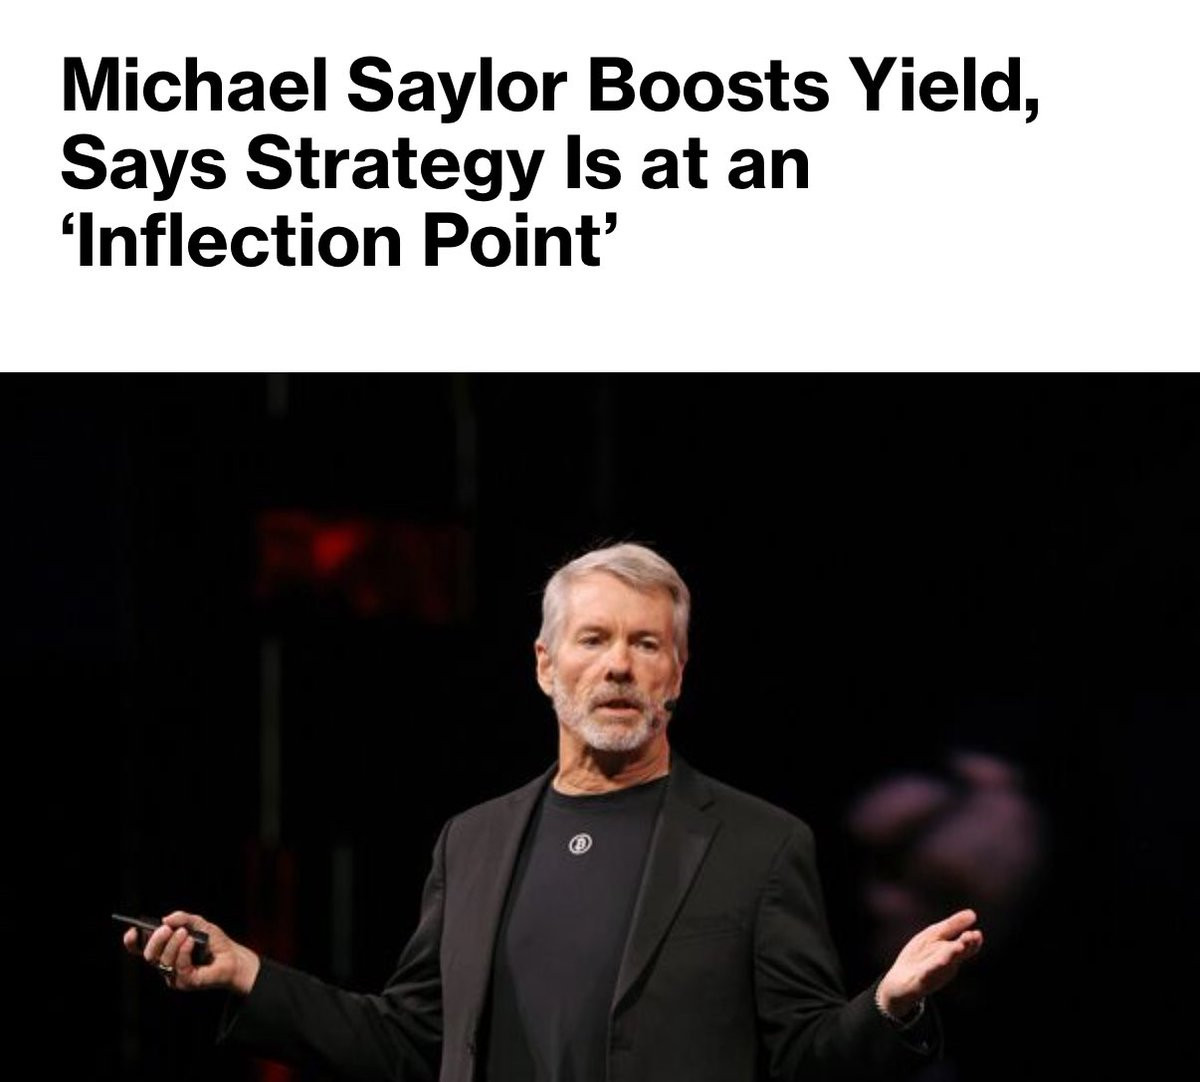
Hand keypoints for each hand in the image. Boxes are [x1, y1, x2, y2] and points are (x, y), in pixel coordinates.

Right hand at [122, 910, 260, 995]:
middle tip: (166, 929)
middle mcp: (166, 964)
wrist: (233, 957)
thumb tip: (165, 919)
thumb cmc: (214, 942)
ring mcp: (174, 975)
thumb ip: (183, 918)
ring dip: (173, 944)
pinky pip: (179, 967)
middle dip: (156, 940)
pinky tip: (191, 942)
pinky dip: (183, 952)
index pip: (142, 949)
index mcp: (165, 950)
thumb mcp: (199, 923)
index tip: (132, 931)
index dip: (133, 942)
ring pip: (163, 961)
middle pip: (150, 955)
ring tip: (185, 933)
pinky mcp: (186, 982)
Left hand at [876, 908, 983, 1018]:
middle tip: (971, 937)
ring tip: (958, 947)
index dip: (972, 942)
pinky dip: (929, 971)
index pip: (966, 947)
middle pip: (957, 954)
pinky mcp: (919, 980)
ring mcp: (933, 973)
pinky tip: (930, 966)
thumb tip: (972, 913)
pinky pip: (925, 976)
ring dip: (951, 956)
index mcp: (951, 953)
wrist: (900, 981)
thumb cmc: (921, 957)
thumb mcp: (935, 936)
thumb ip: (953, 926)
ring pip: (944, 965)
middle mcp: (946, 964)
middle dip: (964, 946)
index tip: (977, 934)